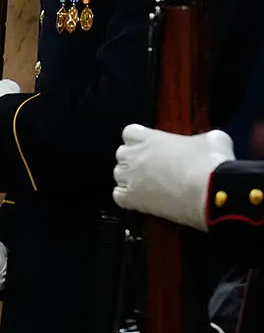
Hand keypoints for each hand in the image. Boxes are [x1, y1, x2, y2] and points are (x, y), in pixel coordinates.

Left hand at [113, 125, 233, 231]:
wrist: (211, 191)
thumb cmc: (213, 163)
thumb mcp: (214, 139)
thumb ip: (201, 138)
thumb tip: (206, 142)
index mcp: (151, 138)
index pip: (130, 132)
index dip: (139, 140)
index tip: (150, 146)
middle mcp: (135, 156)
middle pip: (122, 153)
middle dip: (134, 159)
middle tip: (154, 168)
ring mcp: (131, 177)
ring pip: (119, 175)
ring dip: (131, 179)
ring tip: (151, 186)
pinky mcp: (132, 199)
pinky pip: (118, 196)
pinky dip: (127, 198)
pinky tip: (143, 200)